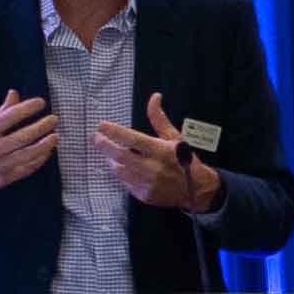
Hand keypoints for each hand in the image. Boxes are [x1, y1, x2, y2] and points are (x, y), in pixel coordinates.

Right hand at [0, 88, 57, 206]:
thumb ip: (0, 112)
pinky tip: (47, 151)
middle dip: (42, 127)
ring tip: (56, 136)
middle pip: (23, 137)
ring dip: (46, 145)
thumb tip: (14, 93)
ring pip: (28, 154)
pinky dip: (39, 159)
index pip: (9, 117)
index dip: (27, 108)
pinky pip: (27, 169)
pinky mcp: (3, 180)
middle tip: (54, 119)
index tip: (41, 102)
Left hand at [88, 89, 220, 214]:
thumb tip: (154, 97)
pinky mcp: (143, 195)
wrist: (196, 189)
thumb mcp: (175, 136)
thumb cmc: (185, 159)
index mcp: (161, 151)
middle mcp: (153, 168)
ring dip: (112, 160)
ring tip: (111, 153)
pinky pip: (125, 182)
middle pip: (119, 155)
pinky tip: (125, 167)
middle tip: (96, 137)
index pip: (132, 139)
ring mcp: (147, 183)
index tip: (101, 125)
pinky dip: (122, 173)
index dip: (114, 131)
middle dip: (103, 145)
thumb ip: (159, 119)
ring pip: (119, 170)